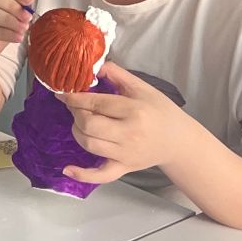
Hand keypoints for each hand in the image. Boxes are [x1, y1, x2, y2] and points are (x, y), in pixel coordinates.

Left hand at [60, 62, 213, 185]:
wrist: (178, 140)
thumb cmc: (160, 111)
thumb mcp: (142, 87)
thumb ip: (117, 74)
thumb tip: (93, 65)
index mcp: (135, 110)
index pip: (97, 103)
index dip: (75, 98)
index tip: (63, 93)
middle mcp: (130, 134)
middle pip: (89, 125)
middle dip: (76, 114)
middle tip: (75, 107)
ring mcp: (126, 153)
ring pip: (89, 145)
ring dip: (77, 131)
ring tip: (81, 122)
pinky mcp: (124, 168)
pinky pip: (101, 175)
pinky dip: (83, 174)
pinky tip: (67, 169)